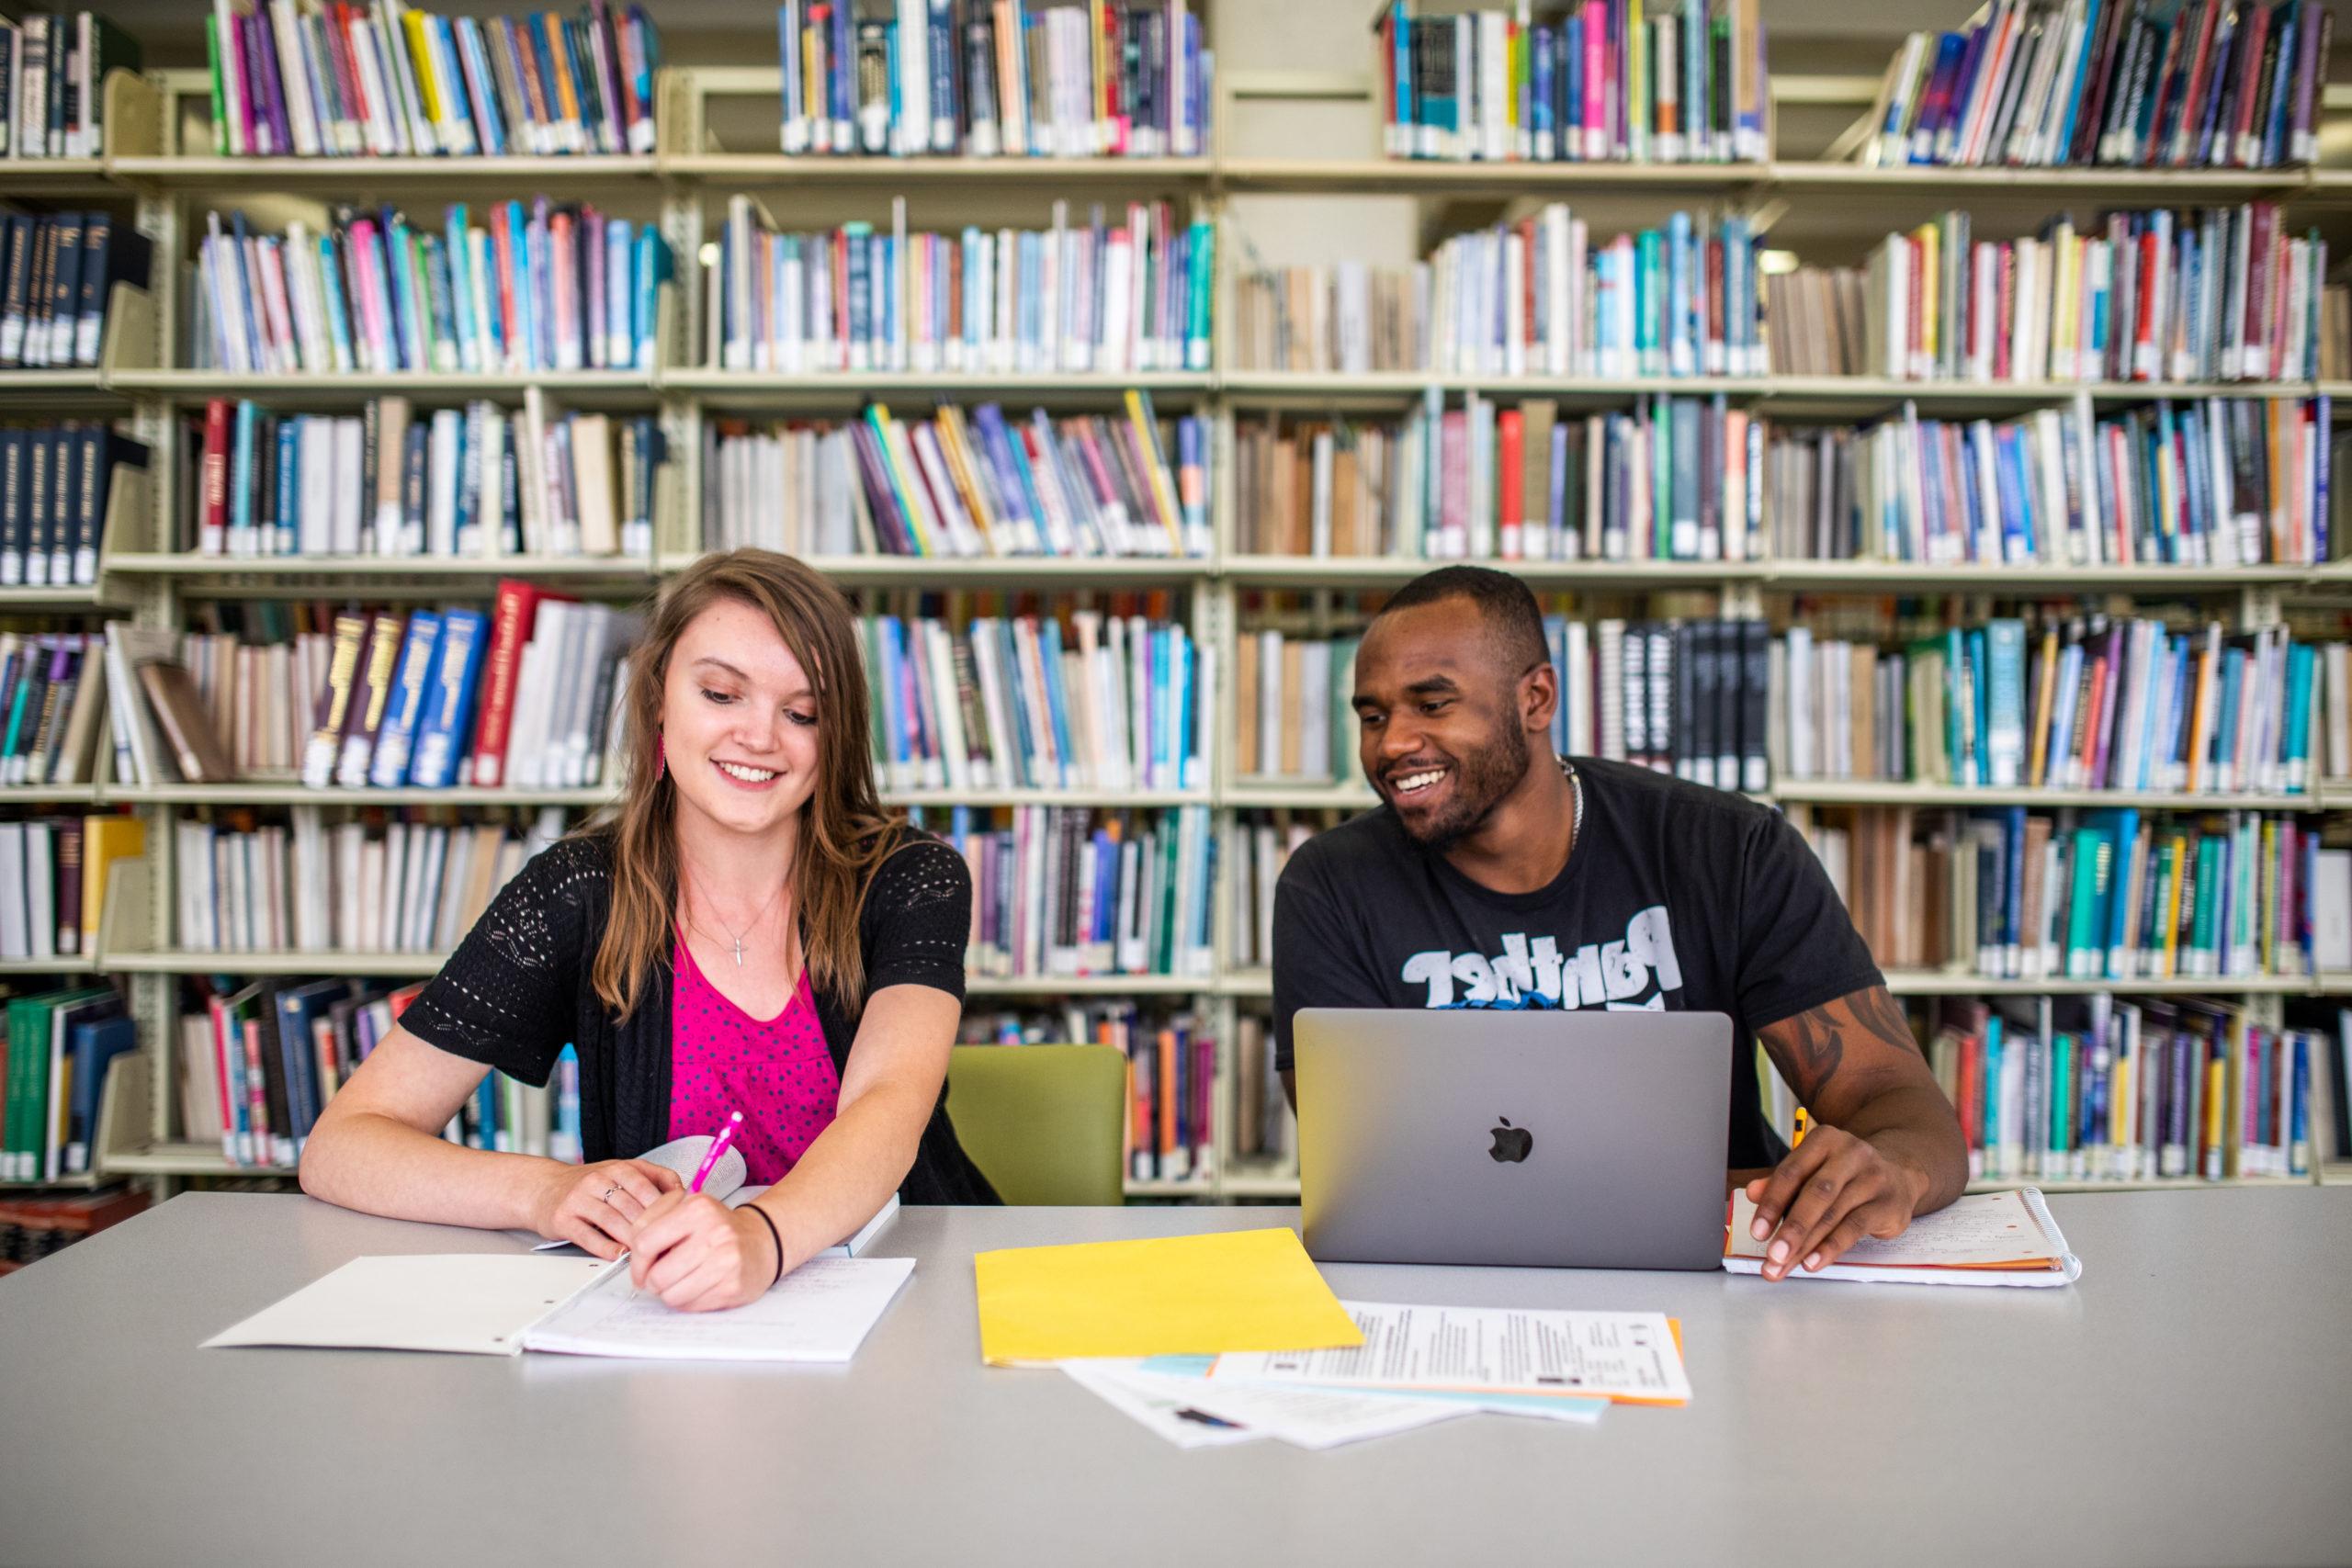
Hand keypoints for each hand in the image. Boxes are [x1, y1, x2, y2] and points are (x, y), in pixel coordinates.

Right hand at [529, 1159, 683, 1260]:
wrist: (544, 1188)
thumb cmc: (589, 1185)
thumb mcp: (621, 1171)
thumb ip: (653, 1178)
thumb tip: (685, 1192)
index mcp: (617, 1168)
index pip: (646, 1186)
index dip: (664, 1206)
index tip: (678, 1223)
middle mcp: (597, 1180)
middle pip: (631, 1206)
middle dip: (651, 1227)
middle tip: (667, 1244)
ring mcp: (579, 1199)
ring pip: (612, 1221)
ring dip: (631, 1238)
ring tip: (647, 1252)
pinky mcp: (563, 1219)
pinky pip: (588, 1236)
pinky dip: (606, 1247)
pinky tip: (619, 1254)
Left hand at [627, 1192, 777, 1312]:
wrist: (762, 1241)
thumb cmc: (717, 1227)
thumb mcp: (686, 1208)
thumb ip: (653, 1222)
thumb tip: (630, 1255)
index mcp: (697, 1207)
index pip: (644, 1242)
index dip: (635, 1263)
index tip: (640, 1269)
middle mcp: (715, 1232)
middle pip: (656, 1275)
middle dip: (653, 1281)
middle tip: (661, 1277)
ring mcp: (726, 1261)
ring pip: (671, 1295)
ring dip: (669, 1293)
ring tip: (682, 1280)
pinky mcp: (733, 1286)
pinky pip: (691, 1305)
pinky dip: (688, 1300)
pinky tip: (699, 1286)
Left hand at [1743, 1126, 1923, 1280]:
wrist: (1898, 1177)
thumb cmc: (1844, 1175)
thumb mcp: (1812, 1171)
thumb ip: (1782, 1183)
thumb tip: (1752, 1192)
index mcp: (1824, 1139)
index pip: (1792, 1172)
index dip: (1771, 1203)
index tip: (1756, 1231)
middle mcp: (1851, 1154)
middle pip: (1815, 1194)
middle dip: (1790, 1228)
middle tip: (1772, 1255)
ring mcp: (1873, 1178)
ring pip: (1833, 1215)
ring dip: (1806, 1245)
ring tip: (1785, 1265)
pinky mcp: (1888, 1204)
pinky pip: (1854, 1228)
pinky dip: (1830, 1248)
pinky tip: (1813, 1262)